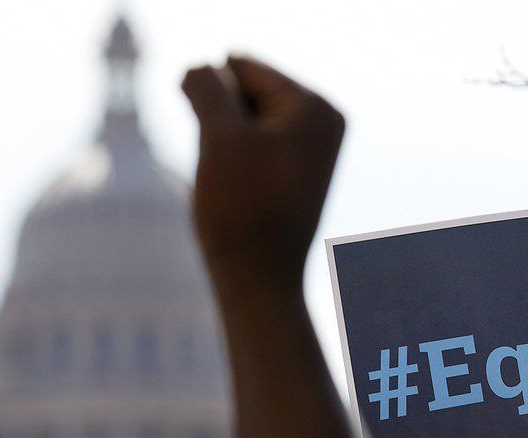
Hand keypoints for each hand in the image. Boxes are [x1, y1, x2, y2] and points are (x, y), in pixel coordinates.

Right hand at [181, 55, 344, 294]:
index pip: (241, 66)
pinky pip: (250, 145)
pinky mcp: (298, 169)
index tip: (228, 154)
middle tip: (235, 175)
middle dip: (221, 124)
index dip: (212, 103)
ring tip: (238, 186)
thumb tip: (202, 65)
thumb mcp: (218, 137)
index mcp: (316, 105)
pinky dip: (231, 162)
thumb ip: (207, 86)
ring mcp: (314, 146)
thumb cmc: (241, 213)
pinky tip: (240, 195)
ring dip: (222, 144)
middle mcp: (325, 120)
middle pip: (245, 91)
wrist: (259, 282)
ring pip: (242, 120)